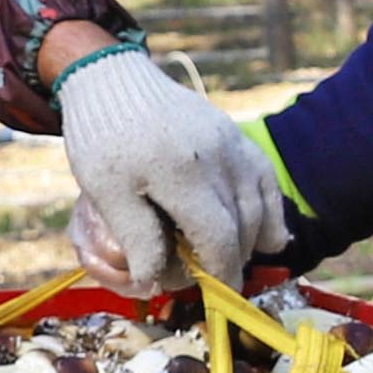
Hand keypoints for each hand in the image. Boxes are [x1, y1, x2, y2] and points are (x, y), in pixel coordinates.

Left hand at [52, 45, 284, 296]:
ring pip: (261, 207)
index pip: (219, 238)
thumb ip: (136, 238)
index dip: (220, 273)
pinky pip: (266, 182)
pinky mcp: (237, 136)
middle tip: (209, 280)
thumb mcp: (105, 192)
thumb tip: (153, 283)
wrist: (113, 78)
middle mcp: (218, 157)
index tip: (213, 294)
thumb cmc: (101, 137)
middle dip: (231, 261)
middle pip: (243, 227)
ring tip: (227, 259)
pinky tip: (267, 237)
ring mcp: (233, 144)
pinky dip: (271, 213)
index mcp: (182, 173)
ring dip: (250, 242)